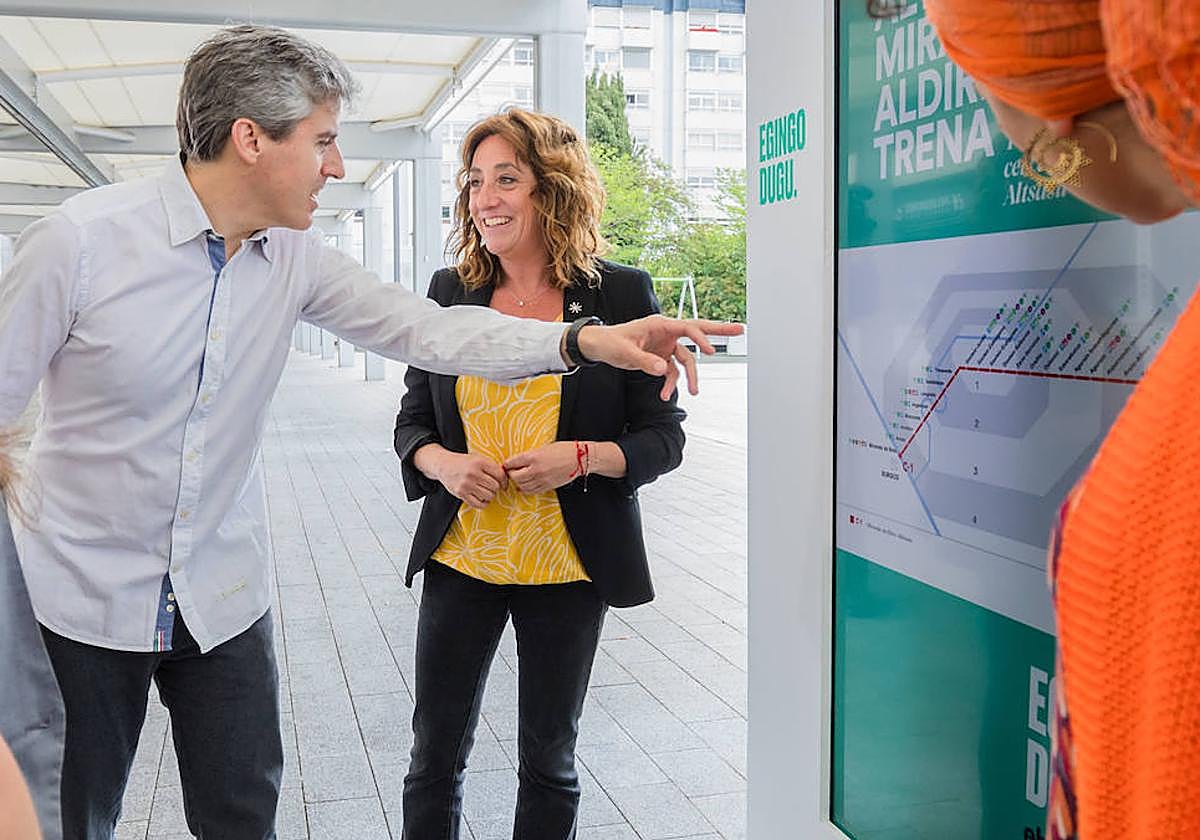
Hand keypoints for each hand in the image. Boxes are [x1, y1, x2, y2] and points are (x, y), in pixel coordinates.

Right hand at [434, 452, 506, 508]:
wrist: (444, 465)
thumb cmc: (464, 462)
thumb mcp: (478, 458)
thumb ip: (491, 467)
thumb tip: (507, 479)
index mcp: (479, 462)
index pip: (499, 474)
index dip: (505, 481)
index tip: (504, 484)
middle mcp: (473, 473)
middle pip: (495, 486)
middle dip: (495, 488)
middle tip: (491, 487)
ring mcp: (466, 484)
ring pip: (488, 496)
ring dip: (489, 495)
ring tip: (485, 491)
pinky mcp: (461, 493)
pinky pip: (479, 504)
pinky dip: (483, 503)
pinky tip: (481, 498)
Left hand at [504, 442, 579, 494]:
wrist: (579, 458)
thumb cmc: (563, 449)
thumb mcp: (543, 448)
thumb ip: (530, 456)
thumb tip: (518, 462)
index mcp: (534, 456)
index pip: (512, 462)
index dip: (507, 464)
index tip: (506, 465)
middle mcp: (536, 469)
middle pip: (515, 477)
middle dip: (512, 475)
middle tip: (513, 472)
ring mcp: (542, 479)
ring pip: (522, 486)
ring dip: (518, 483)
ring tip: (520, 478)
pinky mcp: (548, 486)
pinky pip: (532, 491)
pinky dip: (526, 489)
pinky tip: (525, 486)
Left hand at [576, 315, 743, 398]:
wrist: (598, 346)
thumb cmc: (610, 342)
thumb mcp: (625, 352)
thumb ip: (645, 361)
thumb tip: (664, 370)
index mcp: (660, 324)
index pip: (687, 328)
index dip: (701, 339)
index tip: (710, 352)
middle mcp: (666, 333)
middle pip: (697, 332)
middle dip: (719, 331)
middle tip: (741, 329)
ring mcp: (665, 346)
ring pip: (686, 360)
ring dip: (690, 377)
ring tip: (694, 393)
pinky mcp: (660, 358)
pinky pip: (672, 372)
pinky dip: (670, 384)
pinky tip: (665, 395)